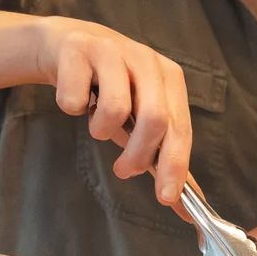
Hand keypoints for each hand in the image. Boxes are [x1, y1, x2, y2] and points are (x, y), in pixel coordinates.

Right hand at [35, 16, 191, 207]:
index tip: (165, 198)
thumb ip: (163, 158)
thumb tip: (186, 208)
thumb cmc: (112, 89)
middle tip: (123, 170)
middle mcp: (146, 60)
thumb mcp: (142, 116)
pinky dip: (71, 108)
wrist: (70, 47)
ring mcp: (111, 52)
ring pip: (114, 110)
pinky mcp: (77, 50)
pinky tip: (75, 97)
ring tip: (97, 123)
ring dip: (100, 129)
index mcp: (169, 78)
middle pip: (154, 119)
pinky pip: (74, 100)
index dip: (174, 165)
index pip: (180, 127)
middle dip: (138, 155)